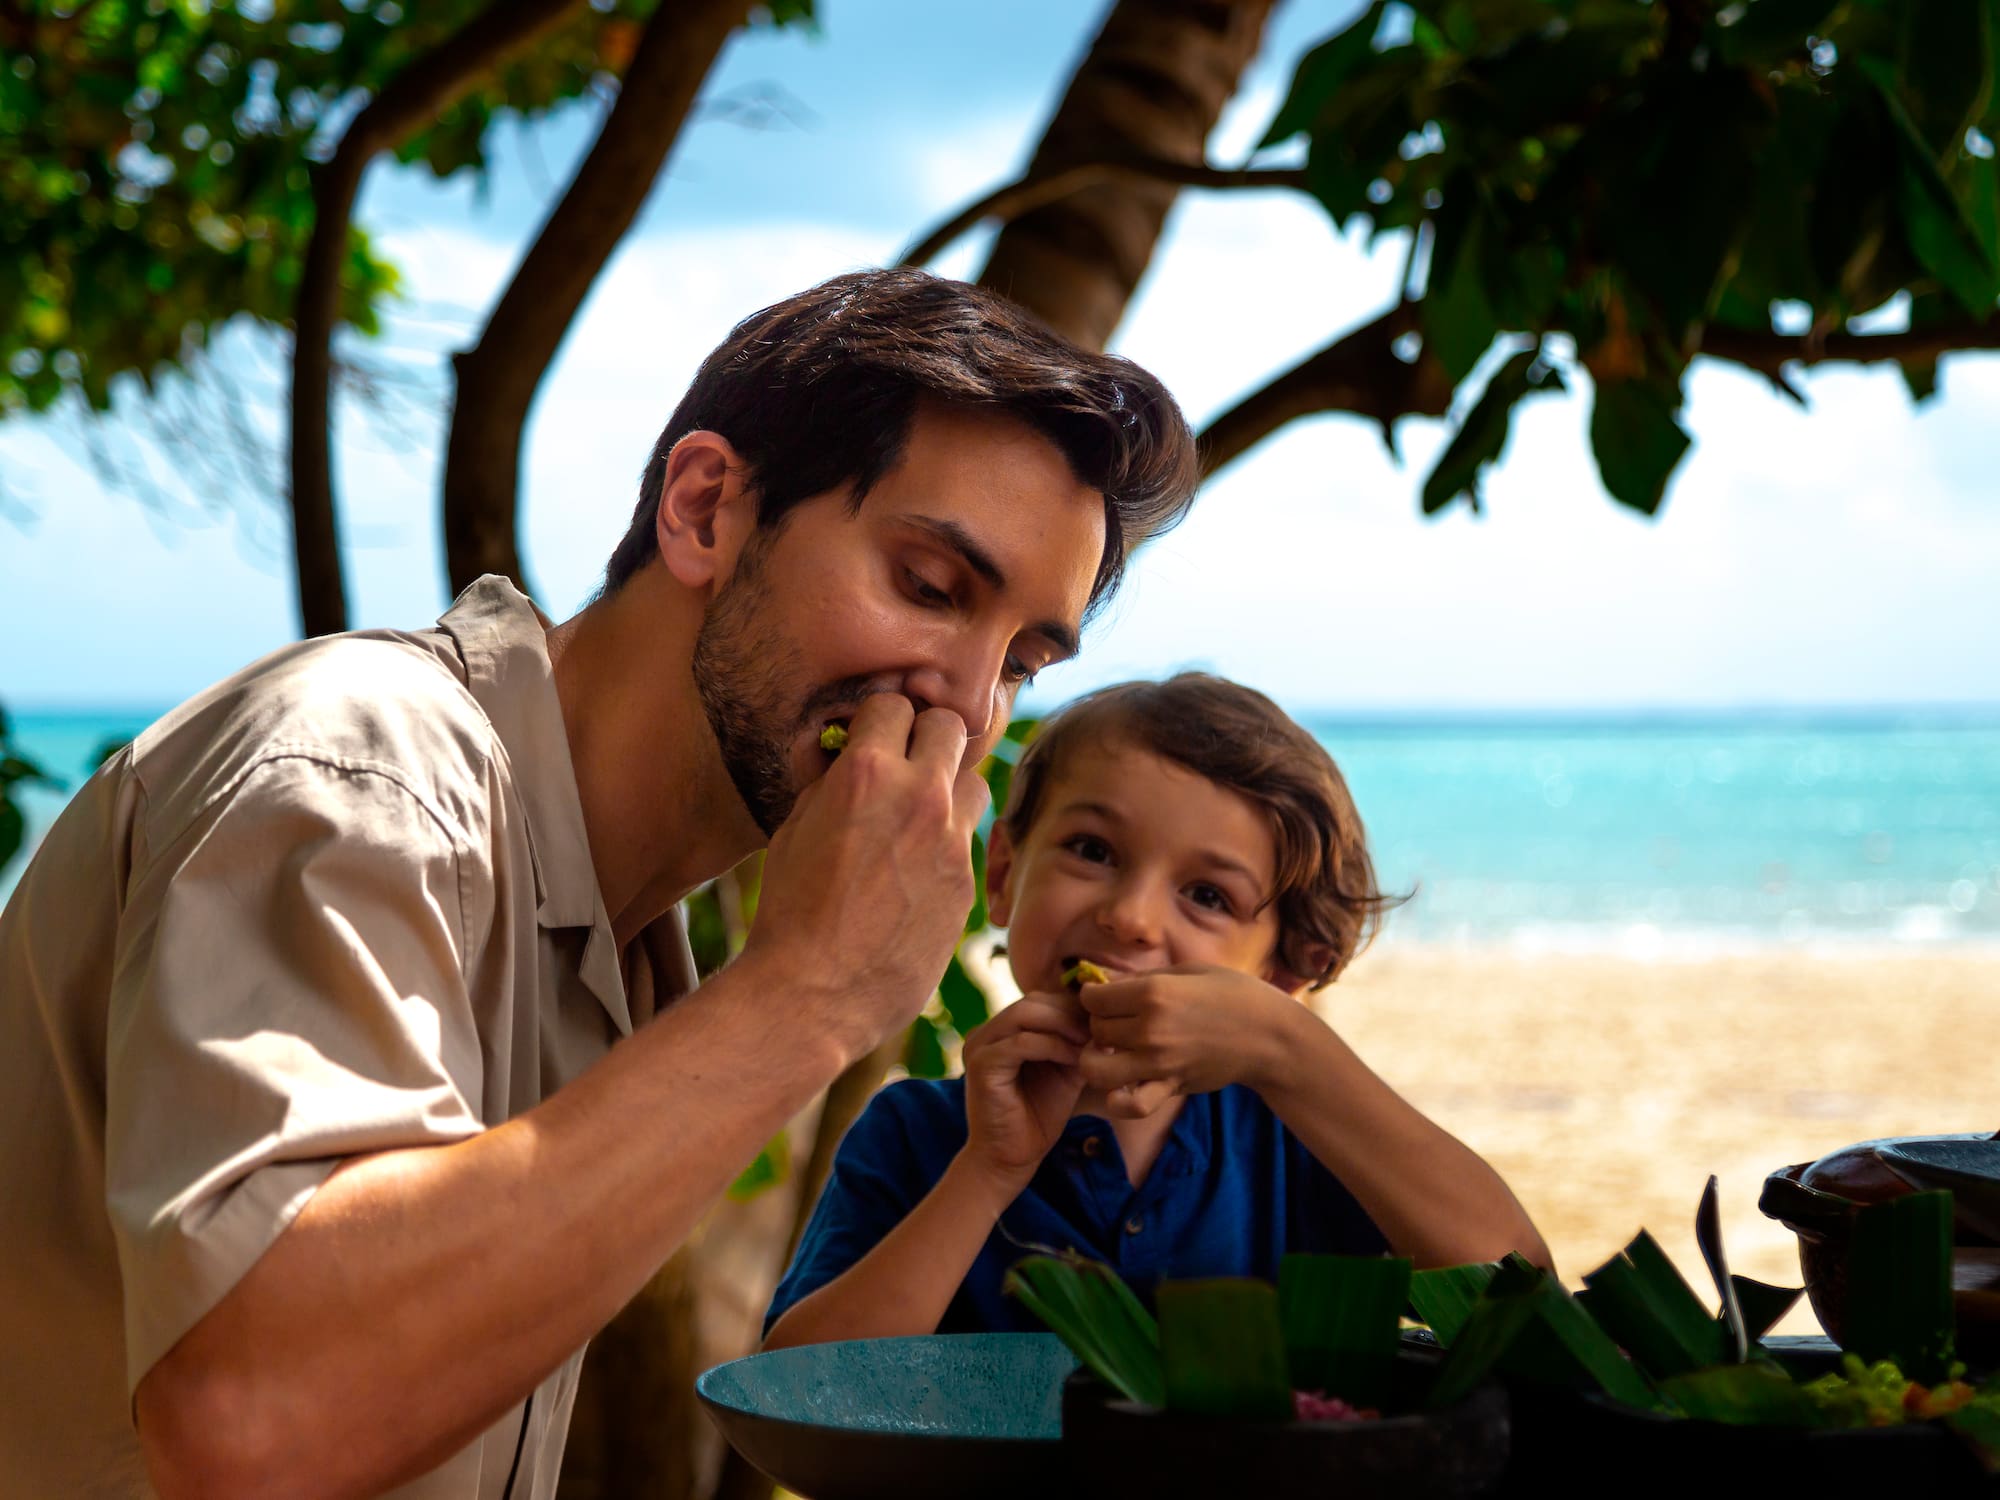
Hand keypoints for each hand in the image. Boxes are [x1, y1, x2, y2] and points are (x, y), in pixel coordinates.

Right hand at [746, 695, 988, 1063]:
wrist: (814, 995)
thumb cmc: (789, 912)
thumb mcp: (793, 829)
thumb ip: (830, 784)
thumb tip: (844, 757)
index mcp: (867, 773)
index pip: (895, 704)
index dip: (880, 720)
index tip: (872, 740)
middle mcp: (919, 796)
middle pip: (951, 726)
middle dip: (927, 737)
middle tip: (905, 764)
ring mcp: (951, 841)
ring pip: (974, 780)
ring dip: (949, 788)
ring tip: (918, 817)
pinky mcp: (967, 883)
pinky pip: (968, 839)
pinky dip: (948, 842)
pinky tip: (918, 870)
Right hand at [961, 992, 1089, 1188]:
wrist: (1011, 1158)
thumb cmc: (1038, 1116)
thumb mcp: (1065, 1071)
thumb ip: (1078, 1044)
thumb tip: (1108, 1020)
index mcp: (1003, 1031)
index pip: (1040, 1000)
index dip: (1073, 1006)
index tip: (1105, 1021)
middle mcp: (987, 1032)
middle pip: (1033, 1001)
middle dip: (1070, 1013)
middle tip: (1102, 1029)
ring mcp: (979, 1045)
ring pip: (1025, 1014)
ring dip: (1064, 1026)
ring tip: (1091, 1042)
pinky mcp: (981, 1064)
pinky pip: (1021, 1042)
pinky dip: (1053, 1046)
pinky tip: (1076, 1058)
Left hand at [1075, 966, 1300, 1117]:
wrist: (1270, 1036)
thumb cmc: (1233, 994)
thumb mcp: (1187, 971)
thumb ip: (1142, 978)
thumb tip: (1102, 980)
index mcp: (1153, 993)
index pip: (1092, 997)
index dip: (1093, 994)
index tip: (1105, 994)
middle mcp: (1150, 1029)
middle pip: (1095, 1029)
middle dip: (1100, 1022)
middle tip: (1118, 1020)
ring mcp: (1158, 1063)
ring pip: (1096, 1068)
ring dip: (1097, 1059)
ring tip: (1113, 1050)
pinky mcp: (1170, 1087)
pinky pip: (1130, 1105)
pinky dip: (1118, 1100)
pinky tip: (1122, 1086)